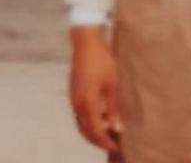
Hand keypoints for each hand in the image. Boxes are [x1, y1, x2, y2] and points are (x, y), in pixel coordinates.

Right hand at [69, 25, 122, 151]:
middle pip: (86, 131)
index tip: (117, 147)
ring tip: (107, 134)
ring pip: (81, 124)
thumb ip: (113, 107)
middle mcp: (77, 105)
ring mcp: (73, 99)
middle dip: (98, 140)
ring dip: (92, 132)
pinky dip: (88, 122)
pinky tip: (100, 119)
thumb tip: (117, 128)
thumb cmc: (103, 61)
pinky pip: (79, 116)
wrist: (86, 43)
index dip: (106, 141)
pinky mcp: (73, 94)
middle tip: (112, 144)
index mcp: (87, 103)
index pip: (96, 131)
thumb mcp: (112, 83)